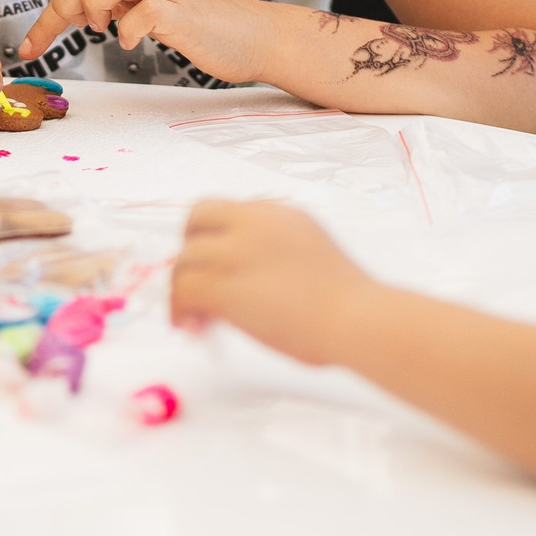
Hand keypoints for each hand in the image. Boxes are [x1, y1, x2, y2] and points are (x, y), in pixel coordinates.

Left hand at [19, 0, 286, 84]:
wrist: (258, 37)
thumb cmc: (204, 29)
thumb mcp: (153, 10)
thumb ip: (123, 4)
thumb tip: (86, 12)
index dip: (47, 15)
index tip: (29, 49)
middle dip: (59, 8)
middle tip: (53, 42)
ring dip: (95, 5)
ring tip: (101, 31)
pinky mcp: (185, 14)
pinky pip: (146, 11)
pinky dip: (131, 28)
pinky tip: (133, 43)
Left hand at [170, 200, 379, 367]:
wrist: (355, 317)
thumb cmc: (345, 299)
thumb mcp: (308, 248)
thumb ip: (274, 246)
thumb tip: (249, 272)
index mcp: (275, 213)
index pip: (221, 208)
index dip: (208, 234)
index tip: (212, 260)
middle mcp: (251, 223)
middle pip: (194, 221)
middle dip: (189, 252)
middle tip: (195, 284)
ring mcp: (235, 252)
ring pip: (183, 260)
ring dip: (182, 288)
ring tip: (196, 317)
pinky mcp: (223, 285)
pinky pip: (183, 291)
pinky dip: (180, 310)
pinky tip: (192, 327)